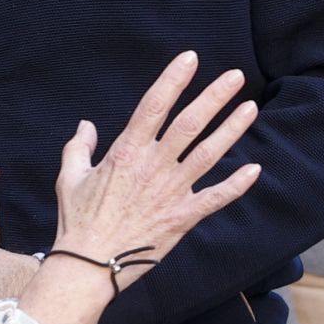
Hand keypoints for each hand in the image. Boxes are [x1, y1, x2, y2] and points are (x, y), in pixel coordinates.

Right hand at [46, 51, 259, 271]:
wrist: (90, 264)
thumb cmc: (78, 221)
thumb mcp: (69, 177)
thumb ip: (78, 147)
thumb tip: (86, 126)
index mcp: (126, 152)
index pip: (154, 105)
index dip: (174, 79)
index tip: (190, 58)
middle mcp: (153, 167)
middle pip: (190, 123)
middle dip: (215, 96)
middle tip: (235, 76)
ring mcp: (172, 192)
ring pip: (209, 154)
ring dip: (232, 129)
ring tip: (250, 108)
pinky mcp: (183, 218)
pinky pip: (216, 197)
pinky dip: (237, 184)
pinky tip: (254, 169)